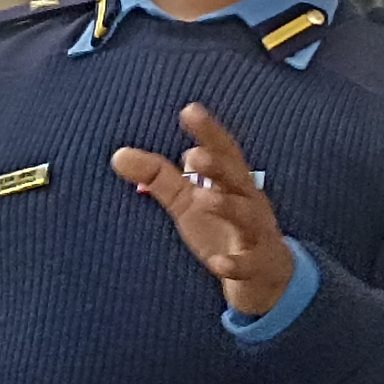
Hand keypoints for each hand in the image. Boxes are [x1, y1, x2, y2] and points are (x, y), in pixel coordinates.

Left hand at [112, 104, 293, 316]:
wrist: (265, 273)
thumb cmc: (223, 227)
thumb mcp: (188, 201)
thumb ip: (158, 177)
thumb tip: (118, 154)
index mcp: (233, 182)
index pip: (223, 151)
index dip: (209, 132)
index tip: (190, 110)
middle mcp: (249, 202)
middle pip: (237, 179)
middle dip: (218, 166)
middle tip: (194, 155)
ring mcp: (256, 234)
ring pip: (246, 217)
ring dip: (227, 207)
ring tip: (204, 199)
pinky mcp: (258, 265)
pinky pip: (248, 264)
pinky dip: (234, 263)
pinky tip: (218, 264)